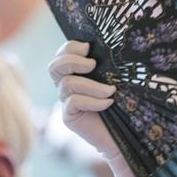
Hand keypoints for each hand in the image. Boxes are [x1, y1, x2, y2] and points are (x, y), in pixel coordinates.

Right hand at [48, 41, 117, 157]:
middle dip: (72, 61)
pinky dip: (93, 101)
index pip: (62, 54)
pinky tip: (108, 103)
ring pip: (67, 84)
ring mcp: (65, 101)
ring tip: (111, 90)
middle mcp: (66, 85)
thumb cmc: (122, 103)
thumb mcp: (115, 79)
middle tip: (93, 65)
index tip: (88, 48)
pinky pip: (73, 102)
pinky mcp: (69, 116)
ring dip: (91, 85)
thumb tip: (114, 43)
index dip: (70, 47)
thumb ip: (107, 64)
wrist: (122, 134)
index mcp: (75, 72)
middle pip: (54, 67)